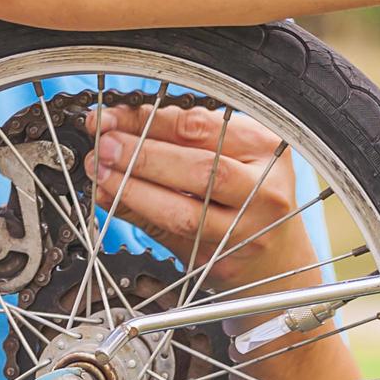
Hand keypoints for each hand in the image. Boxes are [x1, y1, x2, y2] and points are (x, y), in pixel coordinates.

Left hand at [82, 104, 365, 379]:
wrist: (278, 261)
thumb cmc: (250, 197)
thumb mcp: (233, 154)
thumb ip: (182, 140)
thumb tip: (115, 128)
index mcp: (268, 150)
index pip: (201, 127)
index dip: (150, 120)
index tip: (111, 117)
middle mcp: (264, 192)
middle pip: (200, 170)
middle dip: (142, 155)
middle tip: (103, 146)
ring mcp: (246, 232)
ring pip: (186, 212)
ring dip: (134, 190)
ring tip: (101, 173)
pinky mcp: (222, 262)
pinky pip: (172, 238)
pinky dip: (138, 216)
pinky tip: (112, 201)